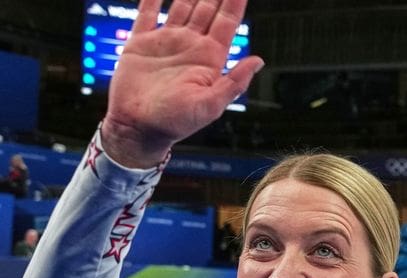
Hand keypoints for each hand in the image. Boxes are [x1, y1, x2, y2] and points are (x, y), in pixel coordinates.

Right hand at [101, 0, 263, 167]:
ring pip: (181, 6)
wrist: (138, 128)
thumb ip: (234, 82)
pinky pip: (146, 13)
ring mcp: (166, 42)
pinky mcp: (141, 43)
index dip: (235, 1)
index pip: (227, 21)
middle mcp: (190, 45)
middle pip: (207, 8)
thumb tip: (259, 60)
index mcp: (209, 58)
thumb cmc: (176, 122)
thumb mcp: (210, 105)